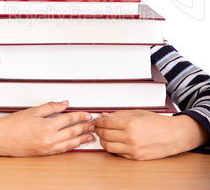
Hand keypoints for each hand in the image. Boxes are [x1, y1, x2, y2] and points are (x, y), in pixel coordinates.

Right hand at [0, 101, 94, 156]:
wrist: (0, 138)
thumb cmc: (14, 124)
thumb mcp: (34, 111)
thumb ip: (51, 107)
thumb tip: (64, 104)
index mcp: (48, 126)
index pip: (69, 120)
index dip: (80, 116)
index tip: (88, 115)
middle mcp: (49, 139)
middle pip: (72, 132)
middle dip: (84, 128)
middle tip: (93, 125)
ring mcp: (47, 148)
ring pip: (69, 143)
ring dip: (81, 139)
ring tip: (89, 136)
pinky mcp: (43, 153)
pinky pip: (61, 150)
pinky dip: (70, 146)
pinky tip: (75, 144)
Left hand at [94, 109, 209, 159]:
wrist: (173, 136)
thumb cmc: (157, 123)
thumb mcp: (138, 113)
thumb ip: (120, 114)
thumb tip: (105, 115)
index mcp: (131, 124)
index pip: (107, 123)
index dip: (99, 121)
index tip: (97, 120)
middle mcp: (130, 137)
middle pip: (105, 135)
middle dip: (98, 130)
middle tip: (97, 127)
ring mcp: (132, 149)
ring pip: (108, 146)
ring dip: (102, 140)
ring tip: (103, 135)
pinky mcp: (135, 157)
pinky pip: (117, 153)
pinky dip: (112, 147)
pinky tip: (113, 141)